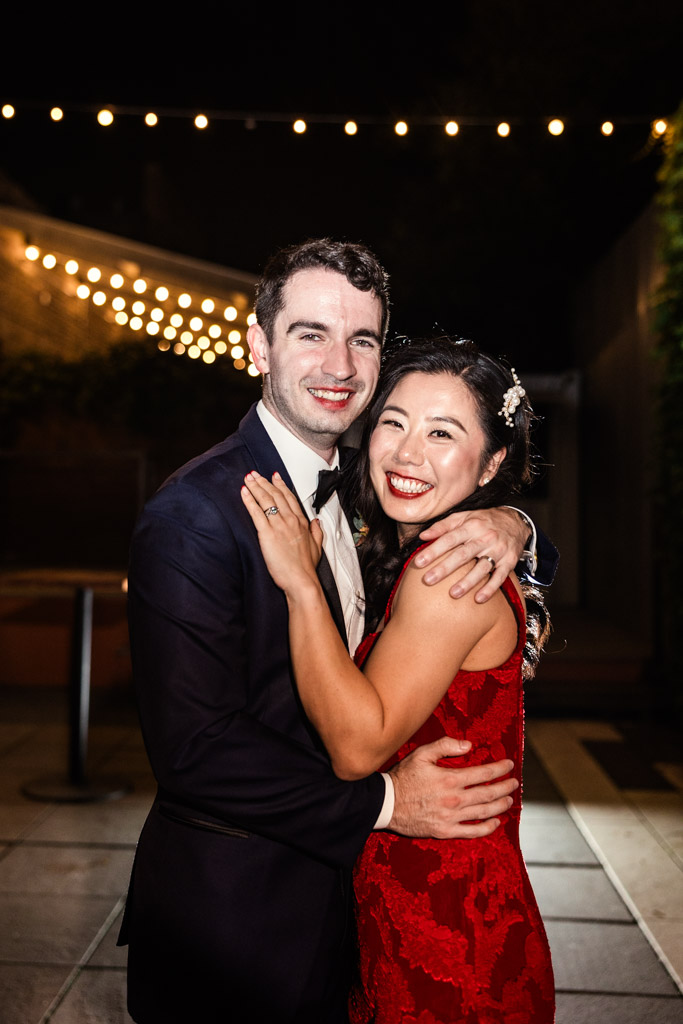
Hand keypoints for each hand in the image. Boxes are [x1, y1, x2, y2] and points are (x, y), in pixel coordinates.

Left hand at [241, 471, 322, 592]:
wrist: (301, 580)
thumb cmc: (306, 567)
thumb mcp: (317, 546)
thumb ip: (317, 531)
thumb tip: (317, 522)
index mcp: (301, 522)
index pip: (289, 497)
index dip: (280, 485)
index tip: (274, 476)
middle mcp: (290, 520)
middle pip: (275, 495)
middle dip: (264, 482)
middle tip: (255, 473)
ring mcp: (278, 525)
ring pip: (265, 500)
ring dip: (255, 486)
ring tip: (248, 478)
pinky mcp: (267, 533)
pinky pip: (256, 512)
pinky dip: (249, 500)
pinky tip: (244, 492)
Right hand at [387, 736, 517, 838]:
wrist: (386, 804)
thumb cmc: (403, 777)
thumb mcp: (421, 754)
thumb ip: (445, 746)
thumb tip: (468, 745)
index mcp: (450, 779)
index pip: (483, 773)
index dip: (499, 769)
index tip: (510, 765)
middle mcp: (454, 799)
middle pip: (488, 793)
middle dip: (505, 787)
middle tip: (515, 783)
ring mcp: (451, 817)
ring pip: (483, 812)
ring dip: (500, 806)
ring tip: (509, 800)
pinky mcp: (445, 831)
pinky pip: (472, 831)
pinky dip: (486, 828)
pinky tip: (495, 822)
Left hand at [415, 507, 527, 602]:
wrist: (515, 521)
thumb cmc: (484, 521)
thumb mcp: (464, 517)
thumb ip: (443, 526)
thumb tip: (423, 536)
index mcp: (471, 526)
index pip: (449, 539)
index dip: (434, 550)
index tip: (419, 562)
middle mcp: (485, 538)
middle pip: (463, 554)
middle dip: (445, 568)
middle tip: (429, 580)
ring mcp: (498, 550)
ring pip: (482, 567)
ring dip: (468, 581)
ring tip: (453, 593)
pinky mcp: (509, 561)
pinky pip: (500, 576)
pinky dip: (490, 588)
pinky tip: (479, 598)